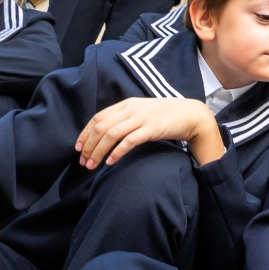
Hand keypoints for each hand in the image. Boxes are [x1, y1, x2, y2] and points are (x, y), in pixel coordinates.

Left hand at [76, 96, 222, 168]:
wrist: (190, 114)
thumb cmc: (165, 116)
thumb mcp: (142, 112)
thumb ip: (125, 118)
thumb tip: (106, 132)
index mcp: (127, 104)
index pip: (98, 117)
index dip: (85, 133)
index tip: (78, 148)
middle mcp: (131, 109)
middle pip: (101, 127)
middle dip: (89, 146)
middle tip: (83, 161)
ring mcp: (141, 118)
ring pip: (111, 134)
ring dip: (98, 152)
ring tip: (92, 165)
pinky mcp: (151, 128)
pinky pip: (128, 141)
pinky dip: (116, 153)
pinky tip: (110, 162)